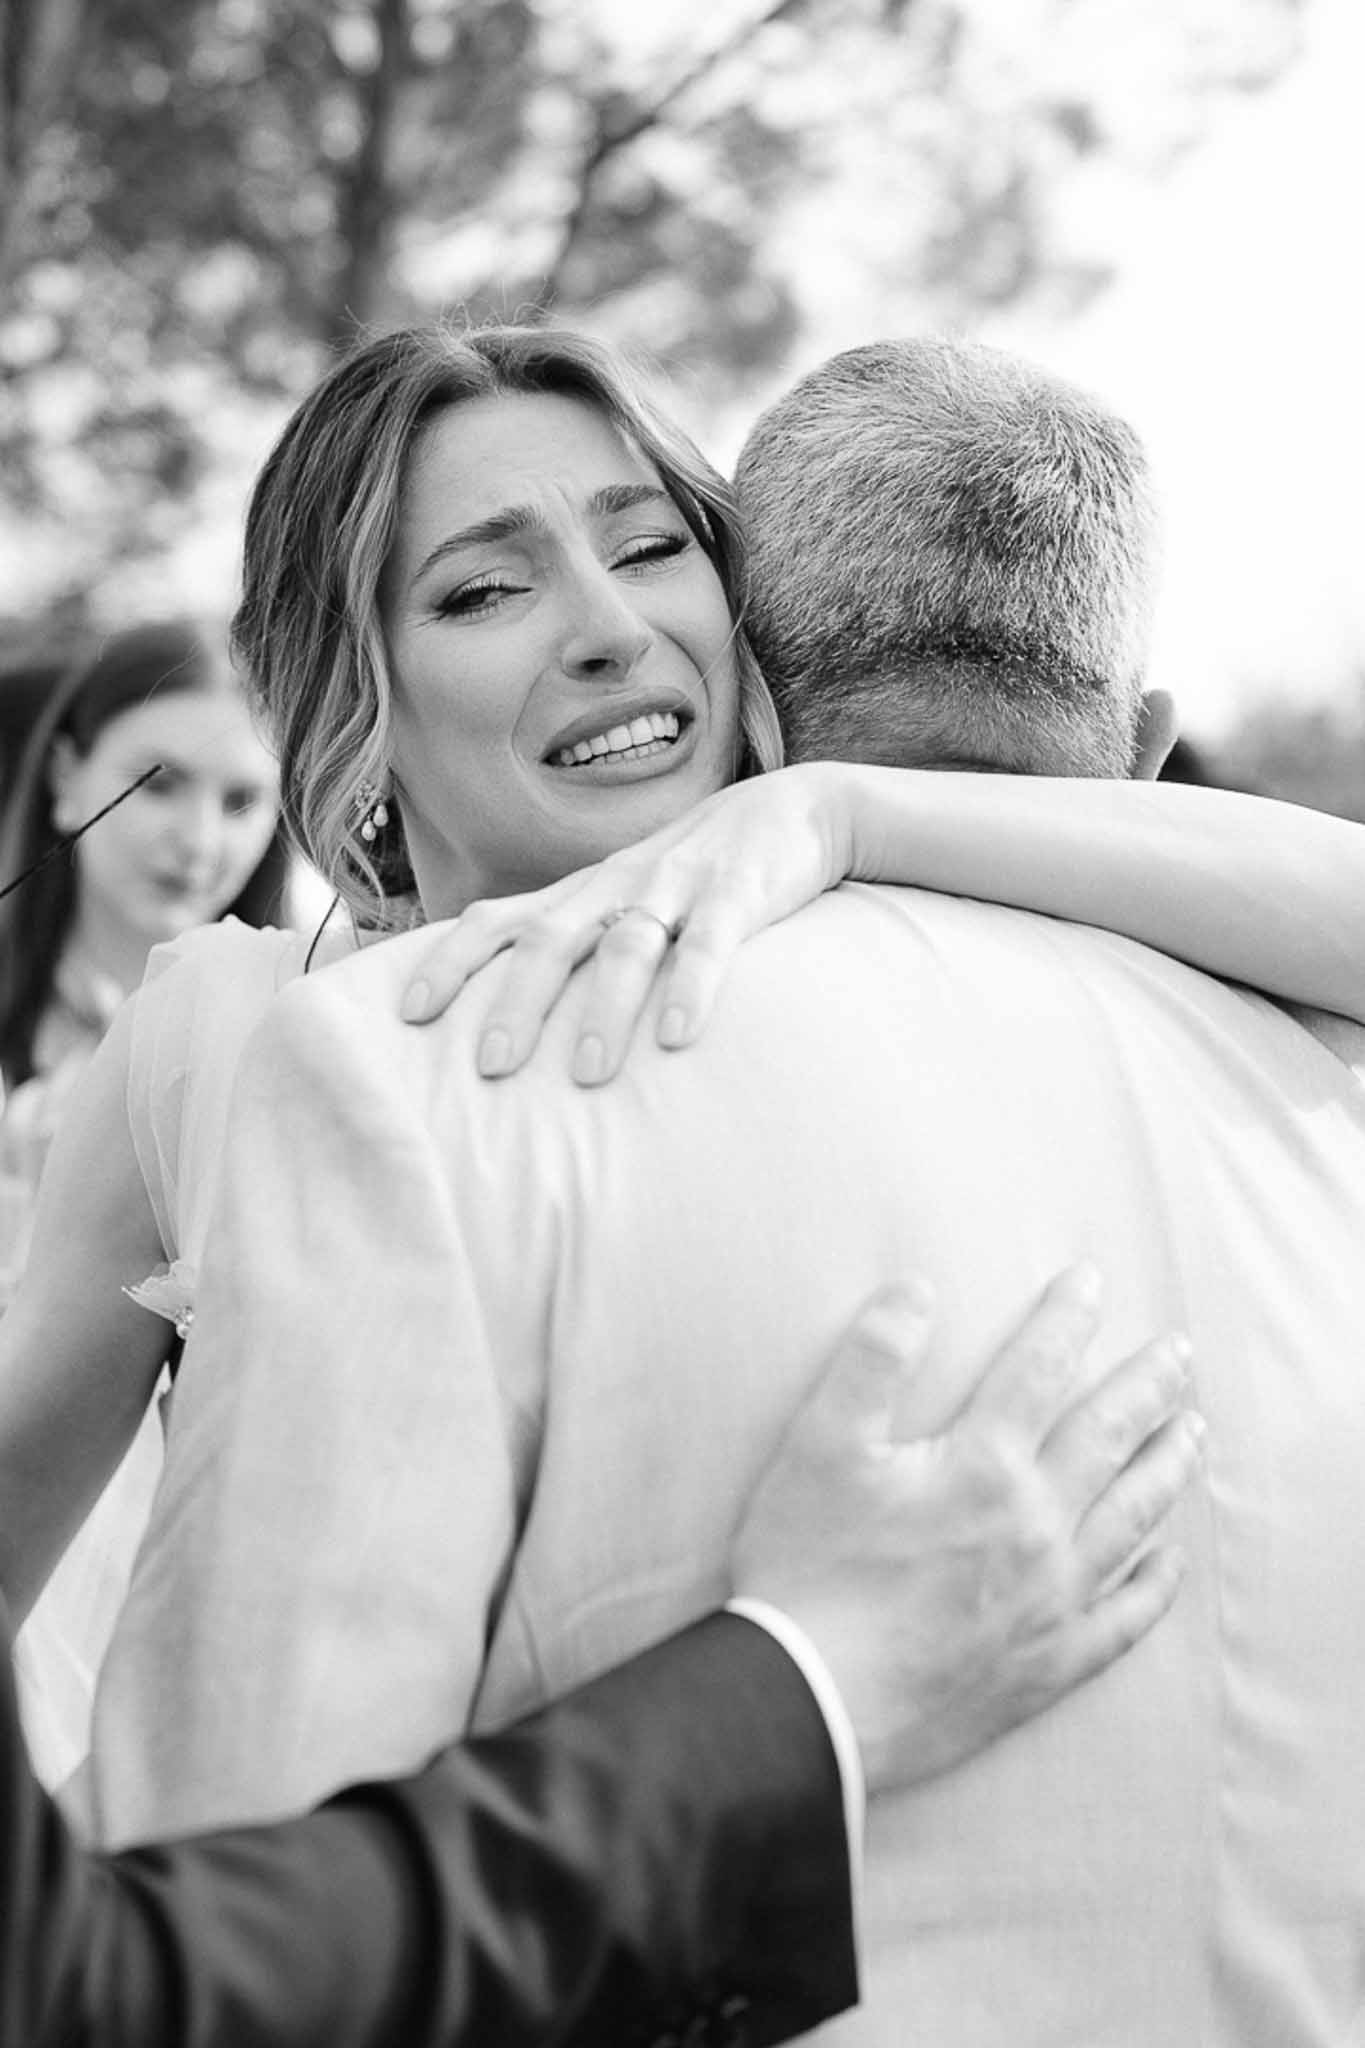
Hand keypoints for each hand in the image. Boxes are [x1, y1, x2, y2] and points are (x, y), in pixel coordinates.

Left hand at [399, 765, 849, 1083]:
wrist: (797, 810)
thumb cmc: (697, 877)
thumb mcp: (627, 903)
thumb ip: (578, 947)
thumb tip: (510, 1020)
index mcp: (583, 894)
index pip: (498, 918)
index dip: (450, 961)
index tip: (408, 1014)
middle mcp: (617, 887)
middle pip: (551, 939)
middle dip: (516, 1002)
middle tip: (488, 1066)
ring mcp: (677, 887)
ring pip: (628, 946)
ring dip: (602, 1009)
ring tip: (584, 1074)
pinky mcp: (740, 895)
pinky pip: (711, 944)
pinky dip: (692, 988)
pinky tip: (677, 1038)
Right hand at [731, 1265, 1200, 1795]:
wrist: (812, 1702)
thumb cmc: (807, 1569)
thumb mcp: (819, 1446)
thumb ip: (871, 1361)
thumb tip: (916, 1290)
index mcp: (983, 1465)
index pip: (1038, 1369)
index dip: (1066, 1318)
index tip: (1091, 1282)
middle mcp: (1036, 1525)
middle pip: (1109, 1437)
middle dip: (1148, 1386)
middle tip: (1180, 1353)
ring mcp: (1052, 1598)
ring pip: (1133, 1518)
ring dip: (1169, 1468)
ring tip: (1195, 1433)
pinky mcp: (1048, 1663)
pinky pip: (1124, 1618)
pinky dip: (1155, 1585)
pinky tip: (1168, 1562)